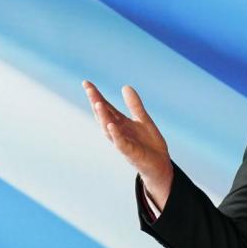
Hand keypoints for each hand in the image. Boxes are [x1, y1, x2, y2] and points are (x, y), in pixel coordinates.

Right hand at [82, 80, 173, 207]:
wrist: (160, 164)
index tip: (86, 82)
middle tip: (88, 88)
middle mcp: (118, 131)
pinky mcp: (130, 152)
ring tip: (97, 102)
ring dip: (103, 116)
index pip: (106, 107)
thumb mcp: (143, 120)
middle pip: (103, 115)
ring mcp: (122, 142)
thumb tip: (125, 86)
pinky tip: (111, 125)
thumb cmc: (149, 143)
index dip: (96, 95)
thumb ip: (134, 105)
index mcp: (121, 123)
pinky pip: (120, 143)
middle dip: (96, 102)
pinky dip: (115, 134)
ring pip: (108, 128)